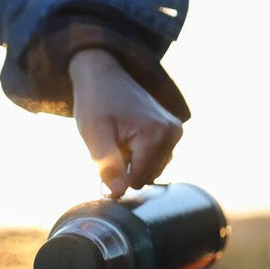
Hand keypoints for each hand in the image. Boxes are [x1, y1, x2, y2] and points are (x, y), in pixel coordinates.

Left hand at [69, 48, 182, 197]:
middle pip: (147, 176)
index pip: (138, 180)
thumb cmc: (95, 101)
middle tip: (112, 142)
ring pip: (151, 170)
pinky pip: (155, 159)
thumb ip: (107, 166)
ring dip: (132, 161)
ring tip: (119, 137)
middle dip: (126, 167)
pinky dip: (139, 155)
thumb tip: (119, 193)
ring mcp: (176, 132)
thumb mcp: (94, 135)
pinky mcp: (173, 132)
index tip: (103, 156)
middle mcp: (173, 133)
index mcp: (157, 134)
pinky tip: (128, 136)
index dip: (116, 175)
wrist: (103, 75)